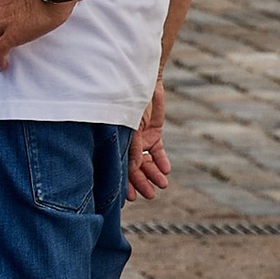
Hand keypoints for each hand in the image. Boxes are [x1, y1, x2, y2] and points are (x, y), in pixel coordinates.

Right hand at [128, 77, 169, 201]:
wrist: (144, 80)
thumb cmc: (129, 100)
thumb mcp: (130, 126)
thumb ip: (132, 148)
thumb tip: (134, 171)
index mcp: (114, 142)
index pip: (118, 167)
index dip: (124, 183)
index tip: (129, 198)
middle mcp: (126, 143)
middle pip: (133, 168)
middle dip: (141, 182)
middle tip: (150, 195)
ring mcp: (140, 138)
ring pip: (147, 162)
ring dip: (154, 174)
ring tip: (162, 185)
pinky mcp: (154, 132)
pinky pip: (157, 151)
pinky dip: (161, 161)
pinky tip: (165, 171)